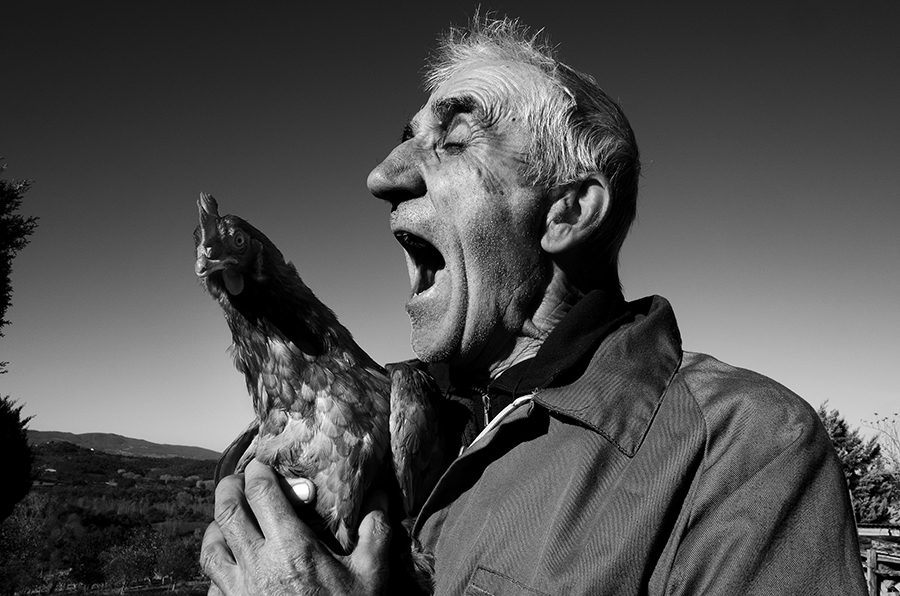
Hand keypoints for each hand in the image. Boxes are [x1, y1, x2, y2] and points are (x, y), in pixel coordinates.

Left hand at [201, 460, 390, 595]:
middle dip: (230, 488)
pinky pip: (211, 584)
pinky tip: (232, 567)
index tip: (263, 464)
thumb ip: (375, 532)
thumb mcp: (371, 575)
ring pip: (210, 547)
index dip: (258, 471)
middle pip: (227, 512)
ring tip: (229, 521)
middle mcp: (256, 565)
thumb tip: (380, 495)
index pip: (261, 493)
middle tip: (239, 480)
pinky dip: (217, 568)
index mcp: (290, 547)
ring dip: (217, 527)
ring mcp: (238, 591)